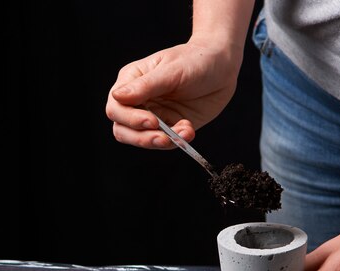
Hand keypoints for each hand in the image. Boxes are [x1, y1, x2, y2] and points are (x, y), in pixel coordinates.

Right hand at [105, 40, 241, 148]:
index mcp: (131, 82)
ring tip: (183, 134)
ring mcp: (154, 115)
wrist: (223, 65)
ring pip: (142, 139)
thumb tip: (117, 96)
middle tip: (163, 139)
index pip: (116, 108)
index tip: (152, 121)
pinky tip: (189, 130)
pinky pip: (166, 142)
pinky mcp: (170, 126)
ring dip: (161, 142)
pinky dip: (177, 141)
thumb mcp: (172, 70)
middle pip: (123, 129)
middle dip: (142, 138)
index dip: (130, 119)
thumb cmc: (196, 59)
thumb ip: (146, 85)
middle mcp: (138, 101)